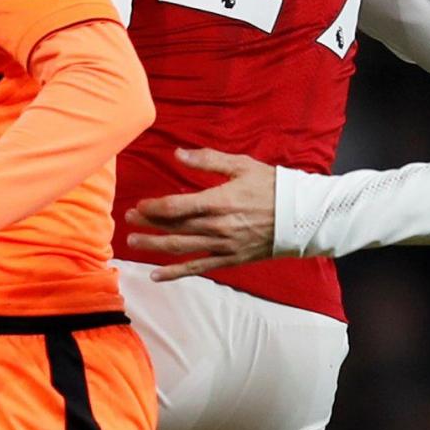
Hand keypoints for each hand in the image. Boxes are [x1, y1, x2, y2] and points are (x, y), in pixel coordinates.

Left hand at [125, 147, 279, 279]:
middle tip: (128, 220)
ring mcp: (222, 245)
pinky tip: (156, 275)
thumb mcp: (241, 166)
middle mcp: (217, 226)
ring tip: (133, 242)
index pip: (176, 207)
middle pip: (174, 227)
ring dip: (154, 246)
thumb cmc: (272, 187)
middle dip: (148, 224)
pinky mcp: (229, 259)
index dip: (154, 207)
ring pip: (180, 248)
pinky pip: (197, 268)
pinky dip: (175, 273)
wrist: (301, 217)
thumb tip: (178, 154)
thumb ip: (208, 160)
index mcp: (219, 201)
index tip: (140, 205)